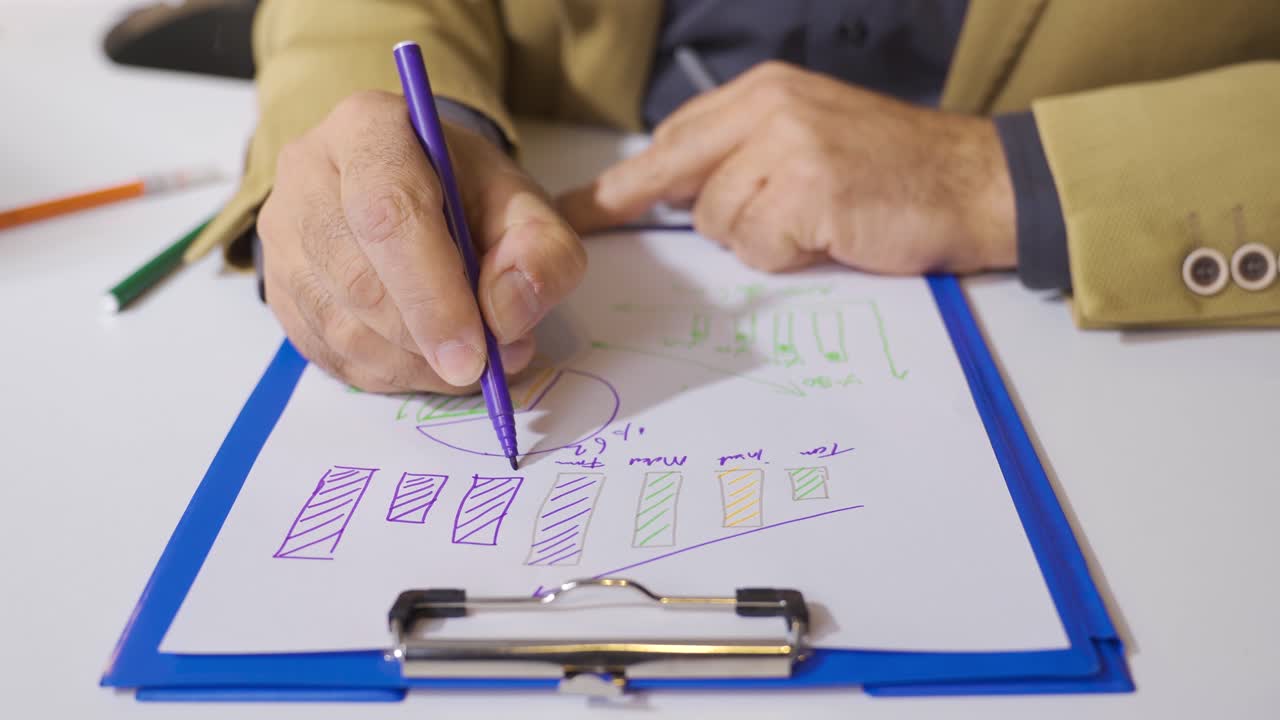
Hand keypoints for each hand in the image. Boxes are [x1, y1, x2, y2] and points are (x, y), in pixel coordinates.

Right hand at [257, 90, 585, 392]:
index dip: (434, 295)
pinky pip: (331, 356)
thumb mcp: (526, 208)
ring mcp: (283, 235)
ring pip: (342, 328)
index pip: (388, 215)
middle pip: (359, 280)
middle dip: (429, 339)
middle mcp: (306, 173)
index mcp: (368, 128)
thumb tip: (506, 316)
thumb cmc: (469, 196)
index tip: (475, 353)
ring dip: (415, 364)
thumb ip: (542, 253)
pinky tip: (428, 359)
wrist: (419, 190)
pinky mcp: (278, 290)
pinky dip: (391, 374)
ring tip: (469, 357)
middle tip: (487, 363)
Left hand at [559, 62, 1014, 274]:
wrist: (976, 181)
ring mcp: (787, 147)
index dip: (628, 180)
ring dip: (757, 238)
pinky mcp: (808, 190)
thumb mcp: (812, 134)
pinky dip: (785, 255)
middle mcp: (768, 108)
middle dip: (636, 203)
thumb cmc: (895, 170)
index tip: (584, 205)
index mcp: (765, 90)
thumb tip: (682, 194)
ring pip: (717, 221)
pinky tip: (829, 235)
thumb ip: (746, 153)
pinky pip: (756, 246)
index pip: (674, 137)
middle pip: (675, 172)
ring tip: (815, 223)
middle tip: (596, 221)